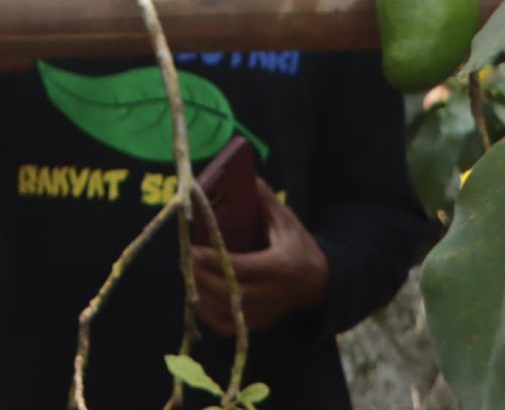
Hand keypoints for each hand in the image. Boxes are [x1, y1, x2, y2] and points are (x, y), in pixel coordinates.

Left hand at [188, 182, 331, 335]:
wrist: (321, 282)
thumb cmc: (299, 246)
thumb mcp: (288, 221)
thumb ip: (266, 202)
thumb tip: (249, 177)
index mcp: (282, 266)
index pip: (243, 268)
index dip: (215, 261)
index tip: (193, 250)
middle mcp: (275, 294)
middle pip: (231, 293)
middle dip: (202, 278)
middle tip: (183, 260)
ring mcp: (267, 312)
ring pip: (227, 312)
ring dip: (202, 295)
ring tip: (187, 274)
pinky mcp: (260, 322)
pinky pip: (230, 325)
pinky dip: (210, 315)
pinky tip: (197, 297)